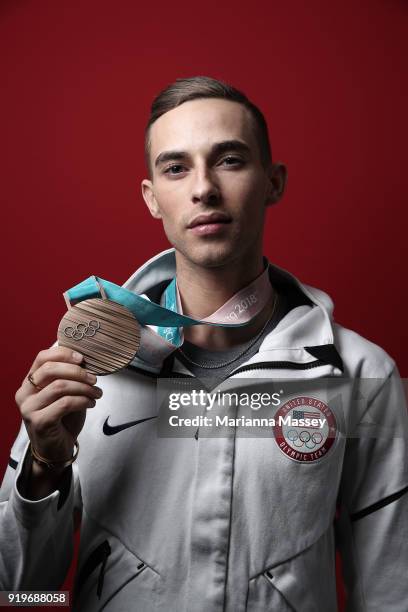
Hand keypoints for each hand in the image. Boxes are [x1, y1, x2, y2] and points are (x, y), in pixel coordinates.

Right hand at [15, 346, 101, 465]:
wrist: (56, 450)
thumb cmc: (62, 419)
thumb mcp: (65, 393)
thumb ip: (68, 377)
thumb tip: (85, 360)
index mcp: (29, 383)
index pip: (42, 358)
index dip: (63, 354)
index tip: (82, 358)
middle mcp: (25, 394)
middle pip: (50, 370)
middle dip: (77, 371)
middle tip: (94, 378)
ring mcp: (29, 408)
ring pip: (59, 386)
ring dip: (83, 387)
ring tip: (96, 393)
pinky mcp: (39, 422)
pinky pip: (64, 403)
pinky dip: (82, 401)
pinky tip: (91, 404)